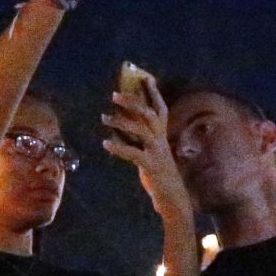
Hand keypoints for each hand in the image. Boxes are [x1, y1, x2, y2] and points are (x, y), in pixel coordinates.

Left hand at [102, 77, 193, 224]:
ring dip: (120, 121)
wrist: (172, 198)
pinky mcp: (151, 166)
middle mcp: (161, 140)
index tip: (145, 78)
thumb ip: (142, 138)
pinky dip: (118, 147)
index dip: (153, 93)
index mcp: (162, 135)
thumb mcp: (152, 152)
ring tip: (103, 117)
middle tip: (114, 94)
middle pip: (148, 113)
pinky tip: (105, 143)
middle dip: (132, 101)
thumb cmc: (159, 173)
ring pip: (140, 130)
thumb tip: (123, 123)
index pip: (160, 108)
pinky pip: (132, 153)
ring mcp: (157, 152)